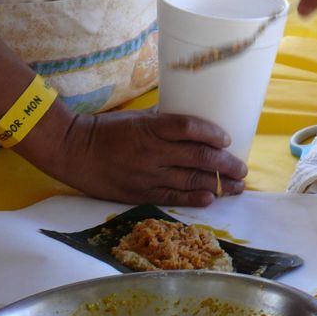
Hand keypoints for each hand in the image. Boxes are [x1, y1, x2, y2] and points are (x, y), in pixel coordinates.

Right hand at [40, 110, 248, 206]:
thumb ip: (163, 120)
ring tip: (237, 187)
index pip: (189, 128)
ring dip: (219, 184)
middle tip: (243, 169)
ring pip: (191, 179)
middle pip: (198, 156)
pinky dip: (194, 198)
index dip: (213, 133)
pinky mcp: (140, 192)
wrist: (74, 151)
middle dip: (226, 164)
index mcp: (151, 127)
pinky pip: (172, 197)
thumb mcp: (136, 117)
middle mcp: (152, 151)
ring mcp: (147, 174)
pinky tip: (211, 198)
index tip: (228, 139)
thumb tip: (190, 123)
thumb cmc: (105, 130)